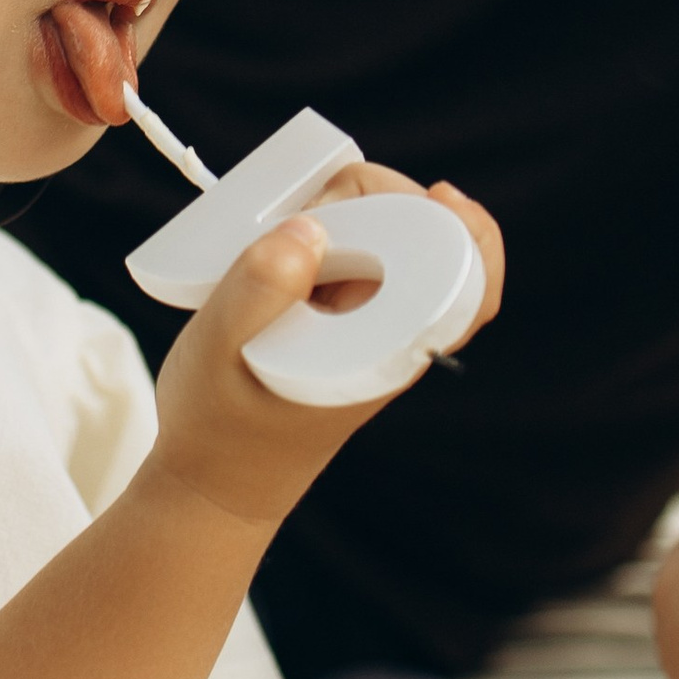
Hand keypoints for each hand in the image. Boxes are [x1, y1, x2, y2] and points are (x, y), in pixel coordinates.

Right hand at [149, 172, 502, 532]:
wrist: (208, 484)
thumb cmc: (215, 425)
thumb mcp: (218, 350)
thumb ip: (259, 286)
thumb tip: (314, 227)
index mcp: (387, 352)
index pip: (469, 290)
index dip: (468, 232)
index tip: (437, 194)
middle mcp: (390, 339)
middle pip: (431, 246)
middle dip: (384, 202)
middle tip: (311, 208)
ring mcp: (367, 331)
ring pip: (394, 246)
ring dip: (356, 214)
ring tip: (290, 227)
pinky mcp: (339, 324)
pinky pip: (359, 260)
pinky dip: (336, 231)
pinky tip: (296, 229)